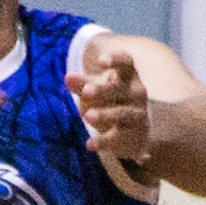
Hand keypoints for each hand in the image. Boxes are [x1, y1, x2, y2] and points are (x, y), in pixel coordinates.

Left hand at [67, 46, 151, 161]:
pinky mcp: (133, 136)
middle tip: (86, 91)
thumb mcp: (95, 91)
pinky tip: (89, 144)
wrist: (135, 130)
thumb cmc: (112, 101)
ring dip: (106, 115)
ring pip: (123, 114)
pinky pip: (118, 138)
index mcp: (128, 76)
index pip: (126, 63)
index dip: (116, 60)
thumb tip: (68, 77)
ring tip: (88, 116)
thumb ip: (82, 84)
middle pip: (121, 89)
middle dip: (103, 90)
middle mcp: (137, 93)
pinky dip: (103, 142)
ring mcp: (137, 115)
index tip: (101, 61)